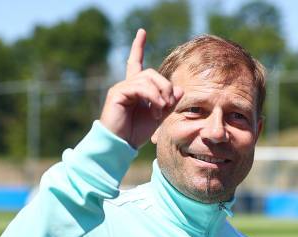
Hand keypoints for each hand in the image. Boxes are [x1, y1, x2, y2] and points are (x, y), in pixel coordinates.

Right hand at [100, 29, 183, 148]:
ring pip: (147, 79)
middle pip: (150, 73)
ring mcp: (121, 88)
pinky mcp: (117, 93)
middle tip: (169, 104)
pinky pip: (140, 87)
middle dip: (165, 86)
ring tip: (160, 111)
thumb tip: (180, 89)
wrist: (121, 145)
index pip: (135, 62)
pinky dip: (152, 98)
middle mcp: (126, 85)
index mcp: (134, 88)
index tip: (142, 31)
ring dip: (160, 95)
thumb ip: (169, 103)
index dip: (138, 47)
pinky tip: (155, 111)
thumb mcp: (158, 117)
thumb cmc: (136, 133)